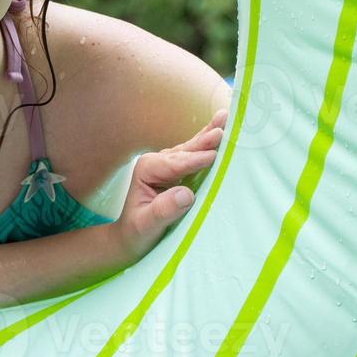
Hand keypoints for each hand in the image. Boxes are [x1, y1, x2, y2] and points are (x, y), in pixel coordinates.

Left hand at [111, 106, 226, 261]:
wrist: (131, 238)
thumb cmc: (137, 233)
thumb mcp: (147, 225)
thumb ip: (163, 210)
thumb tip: (185, 194)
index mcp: (147, 169)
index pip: (175, 165)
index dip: (194, 161)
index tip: (213, 156)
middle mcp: (157, 161)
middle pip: (184, 150)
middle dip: (204, 140)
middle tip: (223, 128)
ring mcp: (168, 164)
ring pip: (191, 148)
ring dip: (209, 135)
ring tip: (225, 118)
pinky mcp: (179, 171)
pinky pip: (195, 155)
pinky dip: (209, 144)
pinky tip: (220, 131)